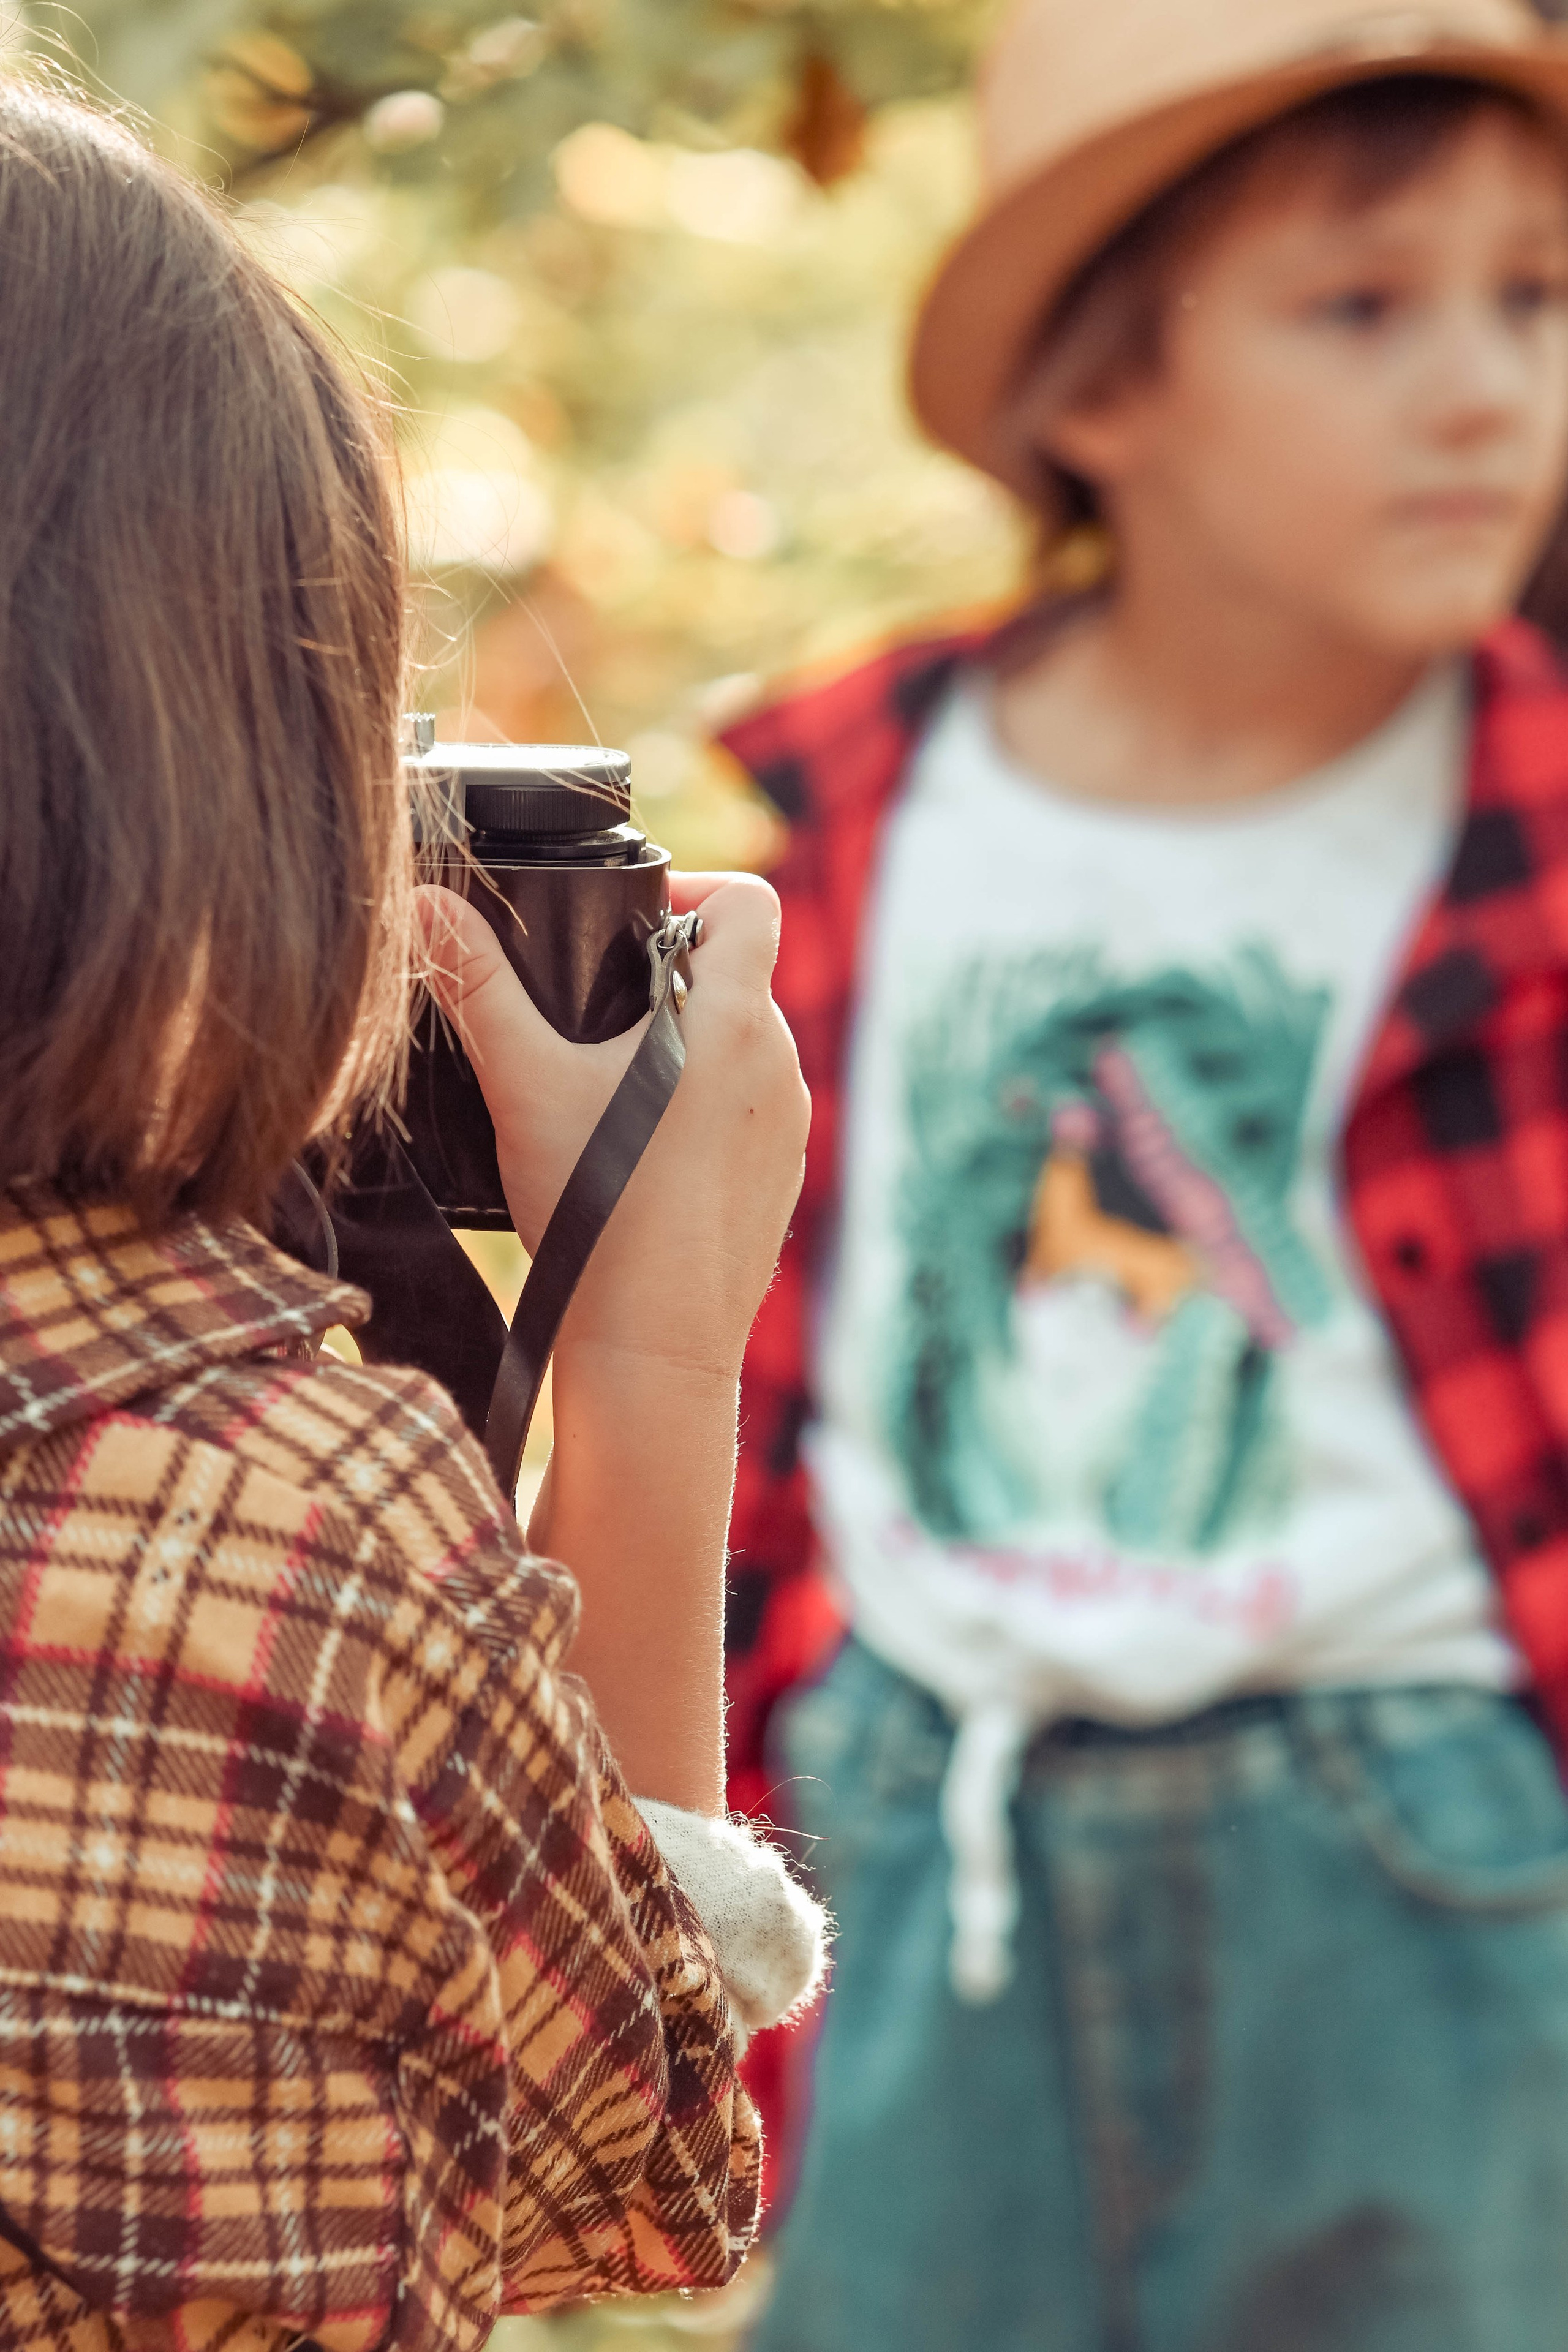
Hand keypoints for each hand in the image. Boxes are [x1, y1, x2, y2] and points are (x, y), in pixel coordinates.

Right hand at [413, 873, 808, 1379]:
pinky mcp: (778, 1184)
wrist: (651, 1347)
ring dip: (681, 1048)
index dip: (694, 891)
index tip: (631, 920)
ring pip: (739, 1051)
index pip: (746, 903)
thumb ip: (476, 985)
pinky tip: (633, 1154)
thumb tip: (427, 903)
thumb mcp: (523, 1083)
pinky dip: (698, 1113)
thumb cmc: (597, 1211)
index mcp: (736, 1021)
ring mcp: (788, 1131)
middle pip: (736, 978)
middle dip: (666, 976)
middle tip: (588, 1010)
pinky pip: (745, 1116)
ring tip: (602, 1087)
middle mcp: (780, 1067)